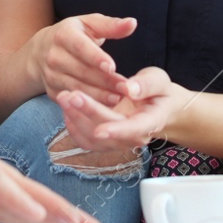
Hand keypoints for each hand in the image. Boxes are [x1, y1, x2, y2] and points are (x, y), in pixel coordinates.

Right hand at [33, 14, 139, 105]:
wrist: (41, 51)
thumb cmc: (74, 34)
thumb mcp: (89, 24)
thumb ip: (111, 26)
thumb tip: (132, 23)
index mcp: (63, 35)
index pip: (80, 47)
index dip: (96, 58)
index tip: (112, 67)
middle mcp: (54, 56)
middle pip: (81, 71)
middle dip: (104, 81)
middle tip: (125, 88)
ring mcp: (51, 76)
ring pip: (77, 88)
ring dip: (99, 95)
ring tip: (118, 99)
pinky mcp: (53, 92)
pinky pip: (73, 101)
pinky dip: (89, 105)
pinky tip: (105, 107)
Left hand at [55, 66, 177, 152]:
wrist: (156, 106)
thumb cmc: (158, 91)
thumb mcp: (158, 80)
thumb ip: (147, 84)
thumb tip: (129, 89)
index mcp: (150, 122)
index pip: (133, 130)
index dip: (117, 131)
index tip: (100, 131)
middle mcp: (133, 137)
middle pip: (107, 131)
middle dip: (87, 113)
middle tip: (70, 94)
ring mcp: (118, 142)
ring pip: (92, 139)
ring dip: (75, 119)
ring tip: (63, 96)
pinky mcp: (105, 142)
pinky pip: (85, 140)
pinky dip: (73, 126)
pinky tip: (67, 109)